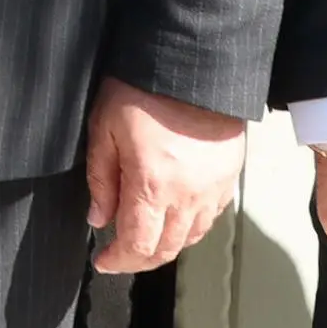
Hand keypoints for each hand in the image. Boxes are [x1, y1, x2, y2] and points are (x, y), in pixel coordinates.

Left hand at [82, 76, 248, 273]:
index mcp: (152, 185)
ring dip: (166, 246)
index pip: (137, 245)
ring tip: (145, 238)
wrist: (192, 66)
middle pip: (166, 250)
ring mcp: (212, 189)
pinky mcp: (228, 178)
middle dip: (140, 260)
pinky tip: (175, 218)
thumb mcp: (104, 129)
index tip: (104, 261)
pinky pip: (211, 217)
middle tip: (120, 255)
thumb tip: (98, 217)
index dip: (118, 261)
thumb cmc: (144, 90)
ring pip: (190, 238)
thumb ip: (100, 179)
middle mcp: (187, 195)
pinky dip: (190, 227)